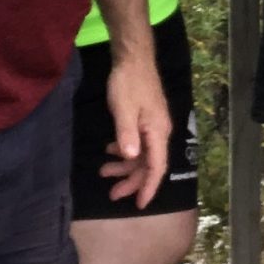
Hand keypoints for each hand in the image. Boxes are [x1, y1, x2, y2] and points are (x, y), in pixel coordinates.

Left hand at [98, 52, 171, 207]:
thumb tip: (131, 157)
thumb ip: (127, 134)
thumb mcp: (124, 108)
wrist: (133, 58)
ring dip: (125, 166)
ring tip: (104, 172)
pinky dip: (124, 150)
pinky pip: (137, 143)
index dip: (148, 187)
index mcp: (158, 131)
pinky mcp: (145, 119)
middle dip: (131, 181)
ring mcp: (153, 125)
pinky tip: (110, 150)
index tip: (139, 204)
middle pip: (148, 164)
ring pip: (141, 154)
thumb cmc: (128, 83)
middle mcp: (159, 132)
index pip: (156, 167)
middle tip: (112, 194)